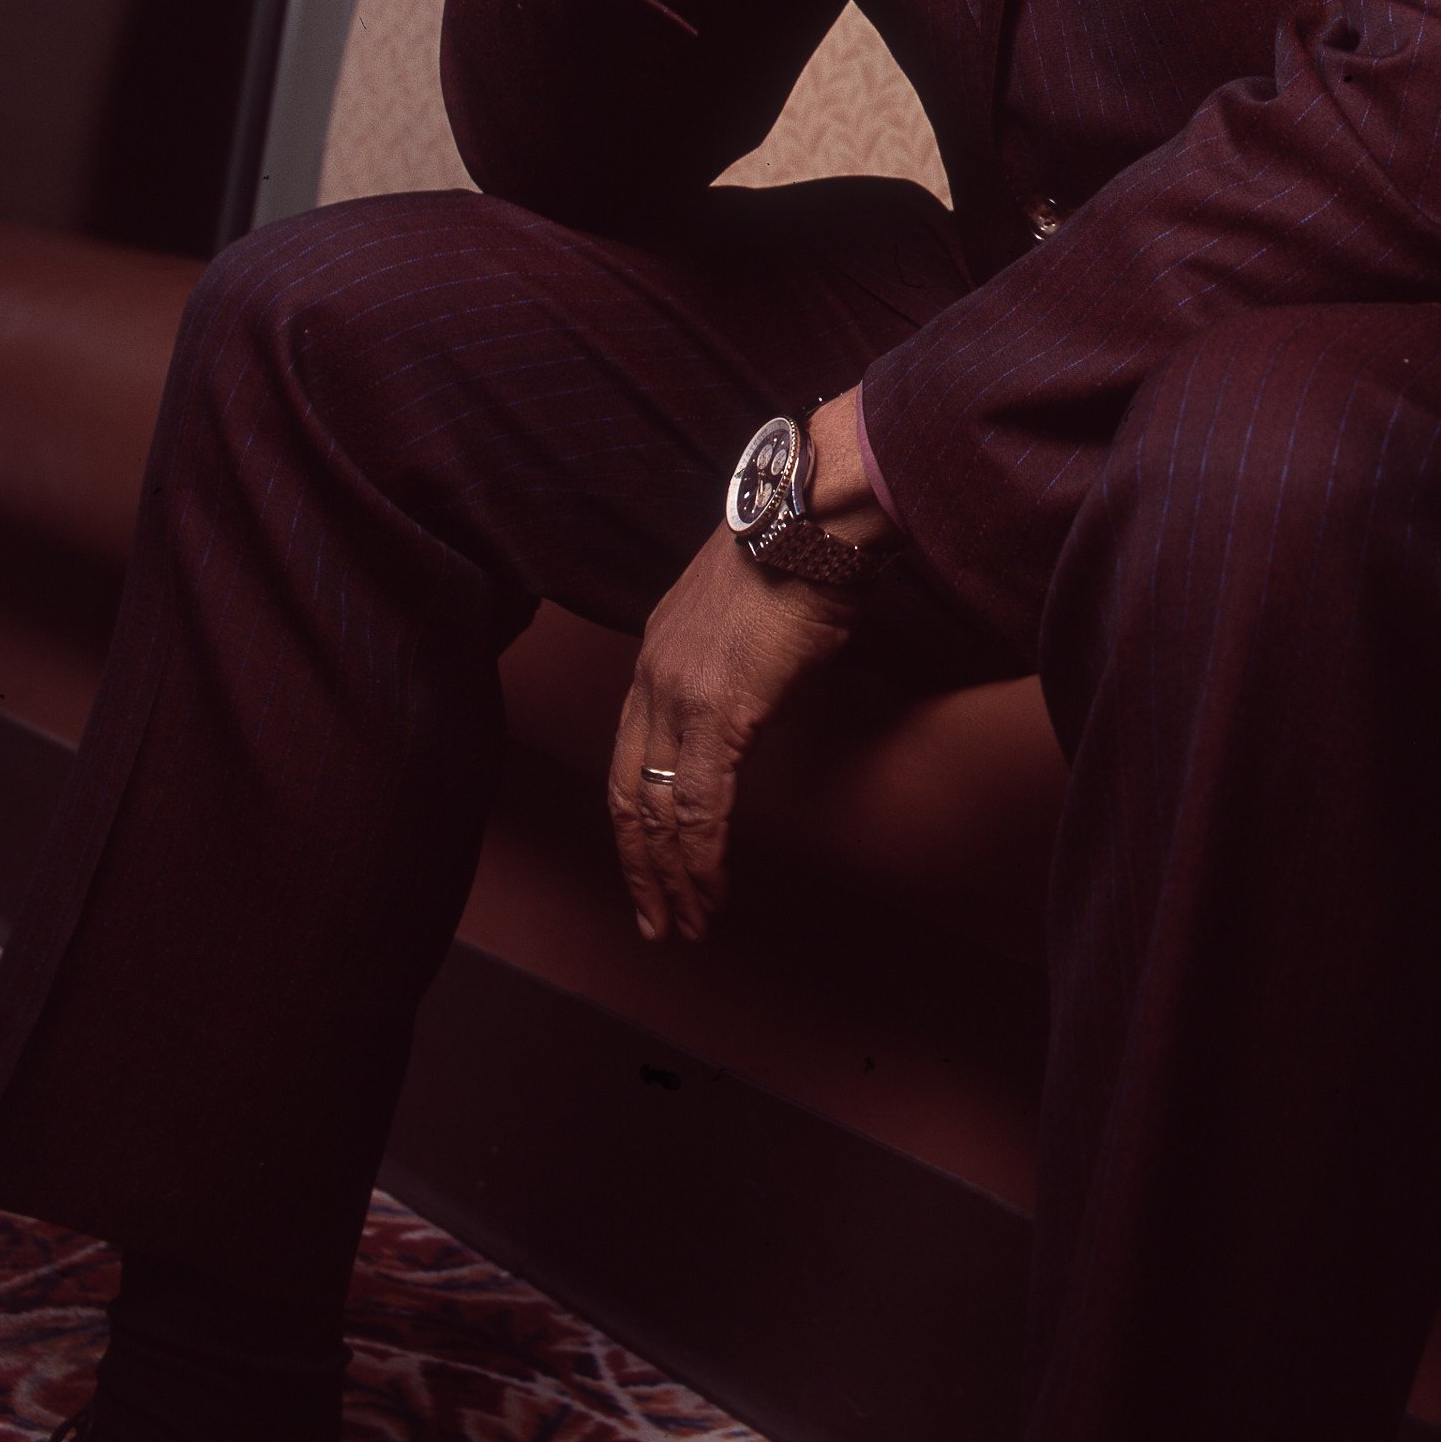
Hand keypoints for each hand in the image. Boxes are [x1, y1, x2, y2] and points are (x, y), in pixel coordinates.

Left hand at [608, 389, 893, 942]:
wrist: (812, 517)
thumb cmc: (801, 553)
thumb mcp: (746, 617)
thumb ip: (734, 667)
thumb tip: (756, 701)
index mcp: (655, 656)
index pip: (628, 760)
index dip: (635, 823)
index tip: (649, 866)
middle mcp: (651, 680)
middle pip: (628, 797)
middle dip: (640, 868)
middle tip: (657, 921)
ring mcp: (678, 697)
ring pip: (658, 813)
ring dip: (671, 878)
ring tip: (686, 925)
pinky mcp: (719, 711)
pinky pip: (701, 807)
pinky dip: (702, 858)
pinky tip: (711, 891)